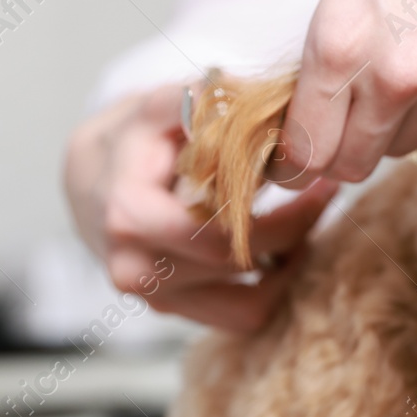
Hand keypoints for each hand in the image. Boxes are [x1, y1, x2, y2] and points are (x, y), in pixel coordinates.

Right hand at [64, 83, 337, 332]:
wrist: (90, 182)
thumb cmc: (130, 140)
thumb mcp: (155, 108)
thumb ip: (196, 101)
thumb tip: (244, 100)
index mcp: (129, 216)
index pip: (219, 232)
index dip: (281, 212)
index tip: (321, 181)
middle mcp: (136, 268)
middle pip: (237, 266)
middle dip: (293, 231)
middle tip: (326, 195)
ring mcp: (154, 297)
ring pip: (247, 305)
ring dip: (288, 266)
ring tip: (307, 223)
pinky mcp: (173, 311)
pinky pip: (240, 316)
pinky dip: (271, 290)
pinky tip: (284, 252)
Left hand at [282, 0, 416, 184]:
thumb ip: (328, 57)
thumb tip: (311, 118)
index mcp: (338, 42)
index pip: (305, 149)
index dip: (294, 161)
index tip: (294, 161)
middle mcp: (393, 77)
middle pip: (353, 163)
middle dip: (342, 150)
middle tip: (346, 122)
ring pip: (404, 146)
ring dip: (396, 125)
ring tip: (407, 67)